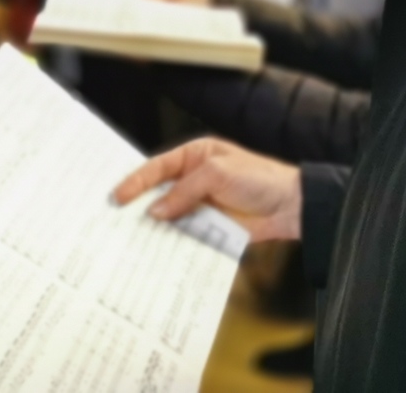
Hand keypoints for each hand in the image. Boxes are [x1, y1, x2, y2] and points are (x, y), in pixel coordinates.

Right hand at [113, 138, 302, 243]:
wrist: (290, 207)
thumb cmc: (258, 178)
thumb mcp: (217, 174)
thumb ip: (185, 191)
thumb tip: (156, 210)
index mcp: (195, 155)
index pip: (158, 166)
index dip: (136, 180)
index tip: (118, 196)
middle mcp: (194, 178)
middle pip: (159, 191)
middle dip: (139, 203)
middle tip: (115, 217)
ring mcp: (201, 203)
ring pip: (170, 215)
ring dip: (154, 225)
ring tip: (130, 237)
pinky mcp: (209, 226)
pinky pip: (185, 233)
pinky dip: (172, 241)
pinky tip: (157, 249)